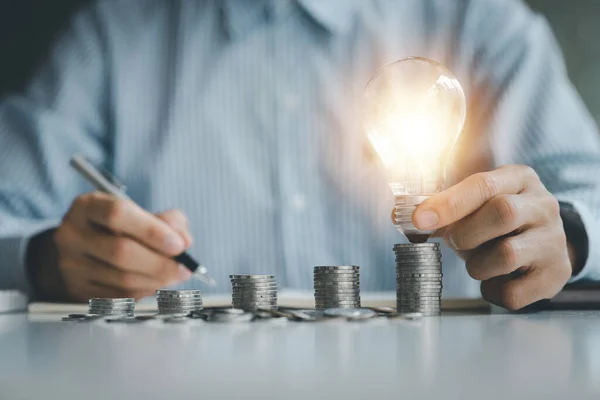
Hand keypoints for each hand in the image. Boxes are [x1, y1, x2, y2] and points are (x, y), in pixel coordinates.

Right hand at [30, 192, 192, 301]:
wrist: (82, 249)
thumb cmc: (118, 227)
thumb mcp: (140, 212)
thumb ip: (167, 221)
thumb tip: (184, 242)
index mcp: (88, 207)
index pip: (117, 214)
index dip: (152, 231)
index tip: (178, 244)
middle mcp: (73, 235)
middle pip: (121, 252)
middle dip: (161, 263)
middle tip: (184, 267)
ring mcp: (72, 265)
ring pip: (123, 279)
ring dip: (157, 280)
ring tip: (174, 275)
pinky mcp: (79, 291)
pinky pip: (120, 297)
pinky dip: (145, 291)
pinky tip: (155, 283)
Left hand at [411, 165, 571, 309]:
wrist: (543, 244)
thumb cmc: (497, 221)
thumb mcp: (474, 204)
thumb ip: (440, 206)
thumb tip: (398, 214)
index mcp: (518, 178)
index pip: (483, 185)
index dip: (448, 203)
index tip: (419, 220)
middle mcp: (542, 205)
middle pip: (502, 213)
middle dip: (465, 234)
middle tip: (455, 242)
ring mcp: (554, 240)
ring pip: (507, 254)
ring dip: (478, 265)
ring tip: (478, 261)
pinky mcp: (557, 273)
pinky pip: (514, 292)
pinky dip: (492, 291)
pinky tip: (495, 280)